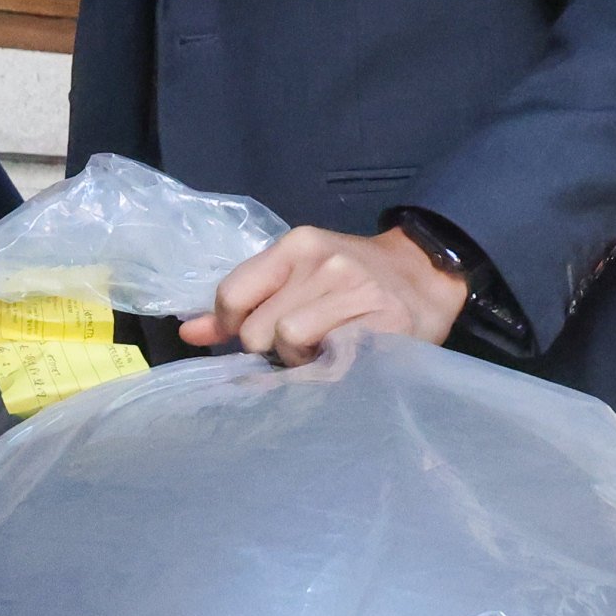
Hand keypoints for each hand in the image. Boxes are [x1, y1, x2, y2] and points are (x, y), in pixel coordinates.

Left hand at [179, 223, 467, 364]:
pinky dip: (326, 368)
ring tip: (323, 351)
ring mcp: (354, 288)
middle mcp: (322, 261)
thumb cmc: (351, 284)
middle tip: (300, 345)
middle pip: (255, 329)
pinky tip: (341, 358)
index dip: (232, 326)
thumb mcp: (296, 279)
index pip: (232, 294)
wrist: (426, 277)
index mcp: (295, 246)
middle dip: (270, 347)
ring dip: (300, 360)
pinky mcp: (382, 320)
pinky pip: (327, 359)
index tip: (250, 336)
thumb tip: (189, 333)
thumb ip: (242, 303)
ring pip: (287, 342)